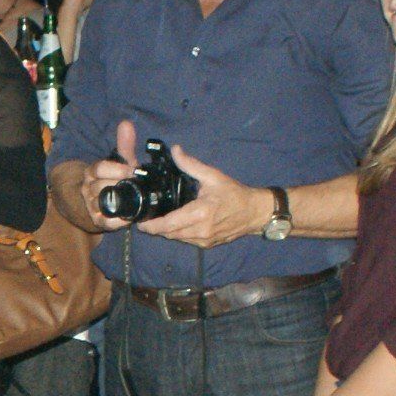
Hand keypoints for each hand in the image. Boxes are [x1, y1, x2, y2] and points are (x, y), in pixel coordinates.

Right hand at [78, 119, 141, 232]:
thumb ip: (124, 145)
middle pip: (99, 186)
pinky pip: (104, 222)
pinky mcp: (98, 220)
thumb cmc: (113, 178)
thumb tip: (126, 124)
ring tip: (134, 199)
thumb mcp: (119, 162)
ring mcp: (91, 205)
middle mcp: (88, 188)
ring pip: (101, 203)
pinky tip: (128, 218)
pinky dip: (116, 221)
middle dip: (118, 185)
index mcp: (92, 172)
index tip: (132, 169)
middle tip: (136, 184)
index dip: (115, 169)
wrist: (98, 200)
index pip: (98, 168)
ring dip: (118, 202)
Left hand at [137, 146, 269, 247]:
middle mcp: (200, 230)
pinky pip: (186, 240)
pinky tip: (174, 224)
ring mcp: (204, 240)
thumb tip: (175, 150)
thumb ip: (191, 165)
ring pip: (176, 238)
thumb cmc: (234, 194)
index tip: (139, 221)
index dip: (151, 225)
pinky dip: (178, 234)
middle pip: (169, 233)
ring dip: (165, 231)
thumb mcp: (213, 176)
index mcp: (200, 214)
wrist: (255, 212)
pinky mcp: (208, 245)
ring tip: (156, 220)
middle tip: (144, 217)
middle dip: (155, 227)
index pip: (168, 224)